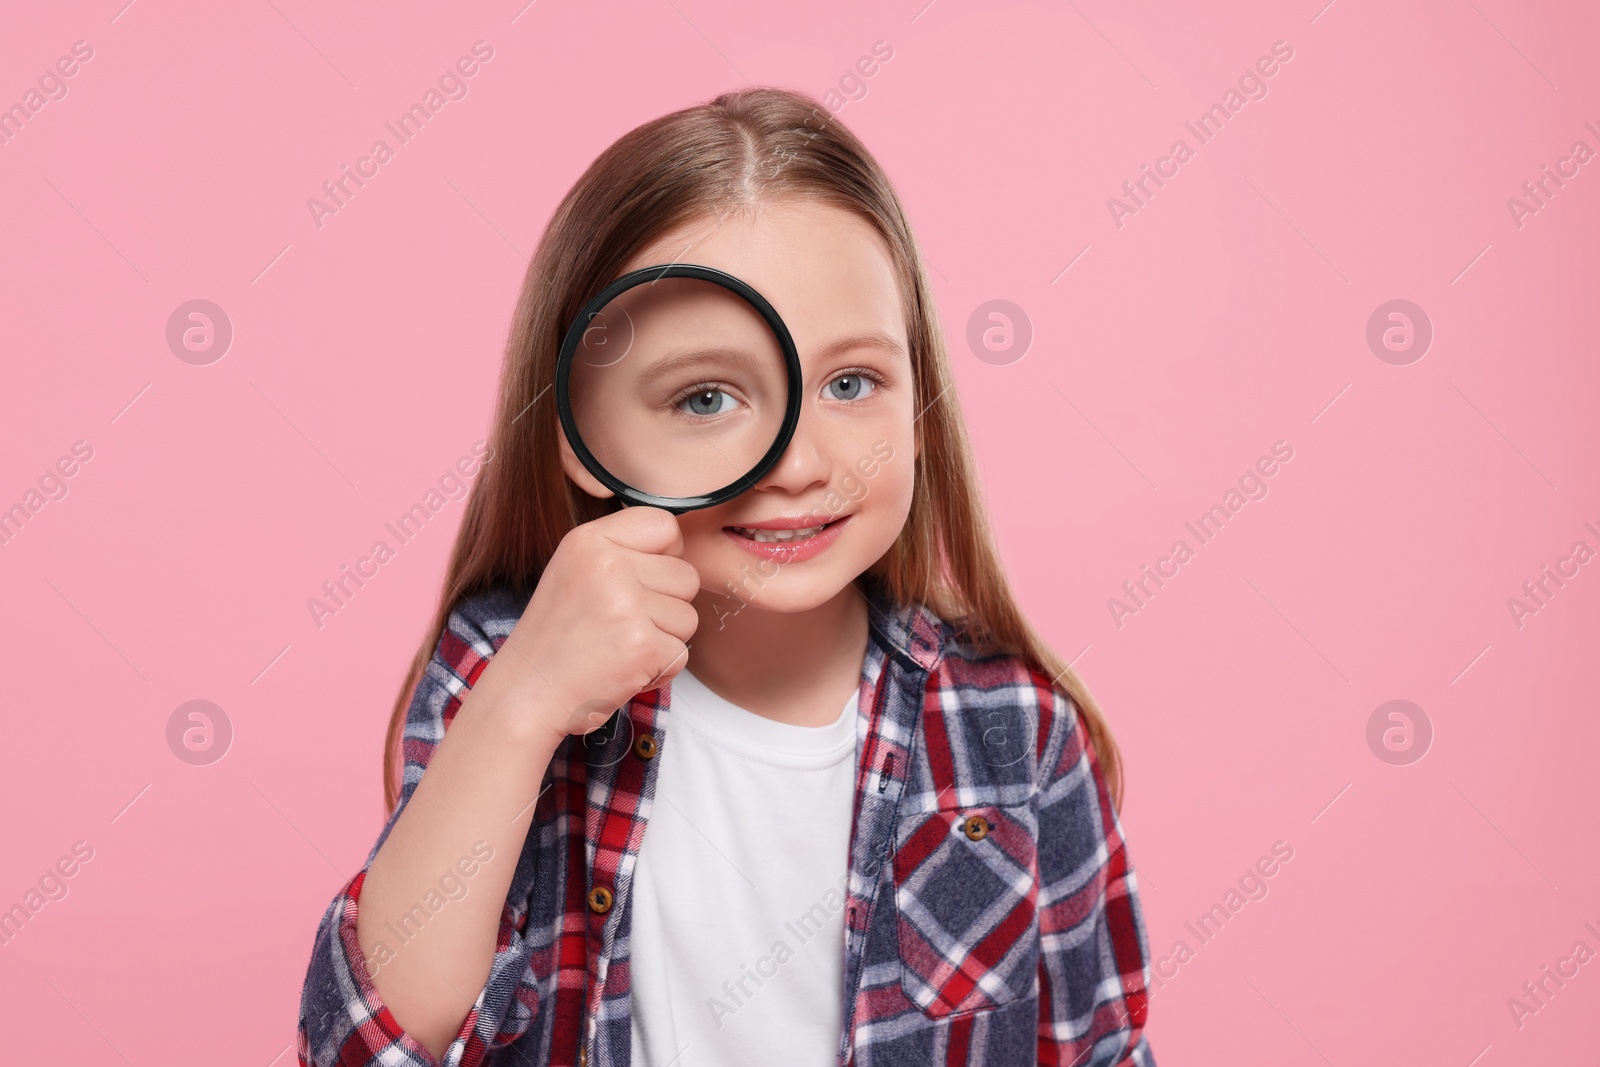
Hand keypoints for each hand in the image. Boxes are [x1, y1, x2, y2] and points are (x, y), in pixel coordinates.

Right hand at [477, 506, 700, 742]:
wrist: (526, 694)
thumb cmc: (556, 637)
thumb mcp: (575, 571)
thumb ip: (622, 551)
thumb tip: (678, 546)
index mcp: (589, 540)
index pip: (664, 525)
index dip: (665, 557)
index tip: (639, 583)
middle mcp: (608, 564)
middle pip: (686, 576)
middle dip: (666, 607)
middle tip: (622, 625)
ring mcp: (626, 603)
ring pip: (688, 617)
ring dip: (663, 640)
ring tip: (620, 647)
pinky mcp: (642, 644)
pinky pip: (681, 653)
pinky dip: (660, 670)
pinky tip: (624, 670)